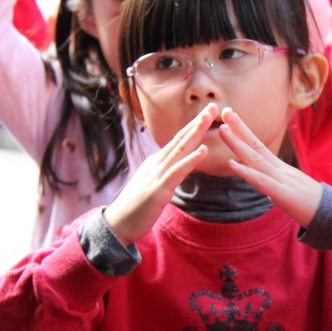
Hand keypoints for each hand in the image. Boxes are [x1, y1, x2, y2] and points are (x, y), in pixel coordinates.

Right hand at [103, 104, 212, 244]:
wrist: (117, 224)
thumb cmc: (136, 208)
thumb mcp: (153, 185)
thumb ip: (166, 175)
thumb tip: (178, 169)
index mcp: (157, 163)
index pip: (178, 141)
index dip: (193, 127)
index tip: (208, 114)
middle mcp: (156, 164)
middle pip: (180, 139)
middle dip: (198, 122)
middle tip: (214, 106)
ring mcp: (156, 175)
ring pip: (180, 150)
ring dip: (196, 133)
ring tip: (210, 118)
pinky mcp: (158, 190)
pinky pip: (177, 172)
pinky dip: (191, 159)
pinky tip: (204, 150)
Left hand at [218, 108, 322, 227]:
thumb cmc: (312, 204)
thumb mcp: (291, 189)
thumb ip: (276, 182)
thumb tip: (261, 181)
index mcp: (280, 170)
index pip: (260, 147)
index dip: (245, 133)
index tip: (231, 119)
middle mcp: (280, 170)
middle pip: (257, 147)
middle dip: (239, 129)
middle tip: (224, 111)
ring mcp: (283, 181)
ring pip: (257, 159)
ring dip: (238, 145)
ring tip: (222, 130)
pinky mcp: (284, 195)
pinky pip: (262, 182)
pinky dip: (246, 172)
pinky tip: (232, 164)